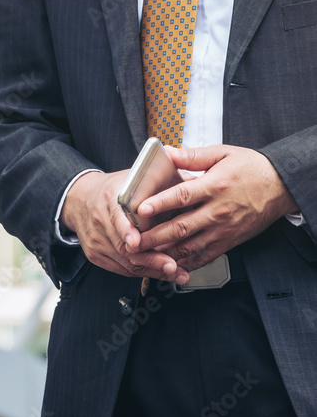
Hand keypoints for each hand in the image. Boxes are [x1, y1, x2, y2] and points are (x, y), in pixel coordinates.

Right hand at [60, 170, 189, 283]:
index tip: (137, 241)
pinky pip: (120, 269)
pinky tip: (160, 273)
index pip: (115, 216)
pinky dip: (142, 272)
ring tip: (174, 272)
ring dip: (152, 269)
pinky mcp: (95, 254)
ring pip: (125, 261)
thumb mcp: (130, 178)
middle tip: (172, 265)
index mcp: (108, 198)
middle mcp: (100, 220)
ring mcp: (96, 240)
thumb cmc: (112, 189)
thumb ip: (157, 181)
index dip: (126, 230)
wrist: (79, 198)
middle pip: (123, 246)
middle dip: (150, 258)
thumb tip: (190, 180)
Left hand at [132, 145, 297, 269]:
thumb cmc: (251, 167)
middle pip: (182, 227)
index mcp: (214, 186)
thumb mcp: (222, 153)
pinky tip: (173, 264)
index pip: (181, 196)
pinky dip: (188, 263)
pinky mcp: (230, 241)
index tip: (141, 209)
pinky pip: (206, 256)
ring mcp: (223, 229)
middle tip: (136, 241)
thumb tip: (167, 152)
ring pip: (191, 246)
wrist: (280, 186)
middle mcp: (218, 211)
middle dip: (156, 236)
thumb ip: (192, 156)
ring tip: (148, 255)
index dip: (160, 203)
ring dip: (168, 252)